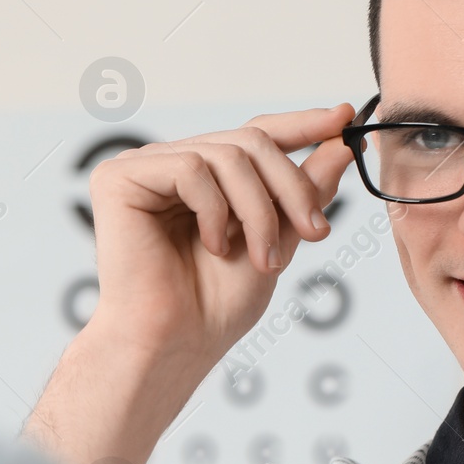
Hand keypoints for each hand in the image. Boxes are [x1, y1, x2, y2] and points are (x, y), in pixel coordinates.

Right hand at [86, 105, 355, 364]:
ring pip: (229, 154)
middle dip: (291, 187)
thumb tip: (341, 144)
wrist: (176, 345)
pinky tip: (212, 246)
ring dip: (259, 211)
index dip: (301, 124)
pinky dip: (215, 210)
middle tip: (315, 232)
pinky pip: (191, 168)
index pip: (257, 133)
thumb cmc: (215, 306)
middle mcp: (174, 164)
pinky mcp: (120, 178)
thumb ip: (303, 193)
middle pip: (251, 140)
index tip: (343, 118)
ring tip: (262, 257)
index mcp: (207, 178)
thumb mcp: (278, 240)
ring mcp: (146, 167)